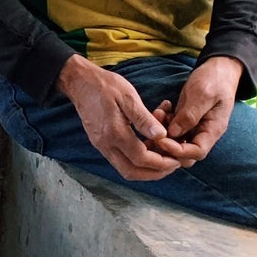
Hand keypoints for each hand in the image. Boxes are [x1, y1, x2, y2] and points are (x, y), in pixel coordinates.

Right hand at [55, 55, 202, 181]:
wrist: (80, 83)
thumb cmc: (105, 86)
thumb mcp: (128, 96)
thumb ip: (144, 118)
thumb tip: (161, 135)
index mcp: (114, 132)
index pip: (141, 158)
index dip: (161, 163)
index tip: (176, 160)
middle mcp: (106, 144)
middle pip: (131, 172)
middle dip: (154, 173)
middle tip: (172, 166)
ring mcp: (101, 146)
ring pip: (125, 169)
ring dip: (146, 170)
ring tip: (164, 160)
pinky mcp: (100, 143)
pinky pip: (120, 160)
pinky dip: (137, 162)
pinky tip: (149, 150)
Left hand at [161, 55, 243, 159]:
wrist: (219, 68)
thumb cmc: (214, 79)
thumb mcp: (203, 93)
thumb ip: (190, 114)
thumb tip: (174, 133)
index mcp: (213, 130)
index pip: (197, 152)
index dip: (177, 151)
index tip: (161, 139)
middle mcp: (203, 133)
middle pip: (184, 154)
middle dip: (166, 145)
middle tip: (154, 130)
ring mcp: (194, 128)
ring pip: (175, 142)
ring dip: (162, 132)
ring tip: (159, 112)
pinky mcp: (184, 121)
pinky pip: (171, 130)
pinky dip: (163, 122)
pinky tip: (162, 108)